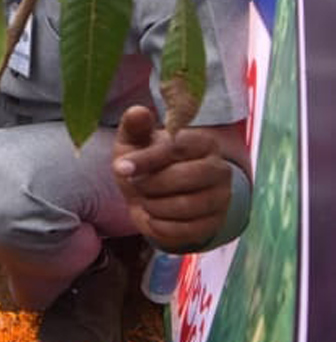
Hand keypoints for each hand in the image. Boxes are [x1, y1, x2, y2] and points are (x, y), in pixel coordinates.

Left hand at [111, 106, 231, 251]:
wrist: (158, 198)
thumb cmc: (146, 165)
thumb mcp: (135, 143)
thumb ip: (135, 127)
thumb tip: (137, 111)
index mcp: (202, 142)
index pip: (176, 148)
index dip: (146, 159)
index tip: (119, 167)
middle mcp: (219, 168)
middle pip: (182, 178)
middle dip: (149, 184)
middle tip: (136, 184)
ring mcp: (221, 198)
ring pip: (183, 206)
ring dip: (152, 205)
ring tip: (146, 199)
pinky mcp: (214, 224)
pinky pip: (183, 230)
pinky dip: (159, 225)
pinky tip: (155, 216)